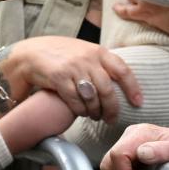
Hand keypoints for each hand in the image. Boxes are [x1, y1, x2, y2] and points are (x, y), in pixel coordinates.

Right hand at [5, 35, 142, 121]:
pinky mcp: (59, 78)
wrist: (30, 54)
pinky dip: (80, 111)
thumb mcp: (83, 52)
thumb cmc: (59, 54)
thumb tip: (120, 82)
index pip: (122, 70)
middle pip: (108, 89)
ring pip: (92, 98)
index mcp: (97, 51)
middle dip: (112, 108)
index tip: (138, 103)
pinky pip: (76, 101)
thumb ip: (99, 63)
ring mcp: (73, 67)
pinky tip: (81, 113)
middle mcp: (87, 58)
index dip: (133, 88)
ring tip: (94, 116)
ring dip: (95, 112)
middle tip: (111, 119)